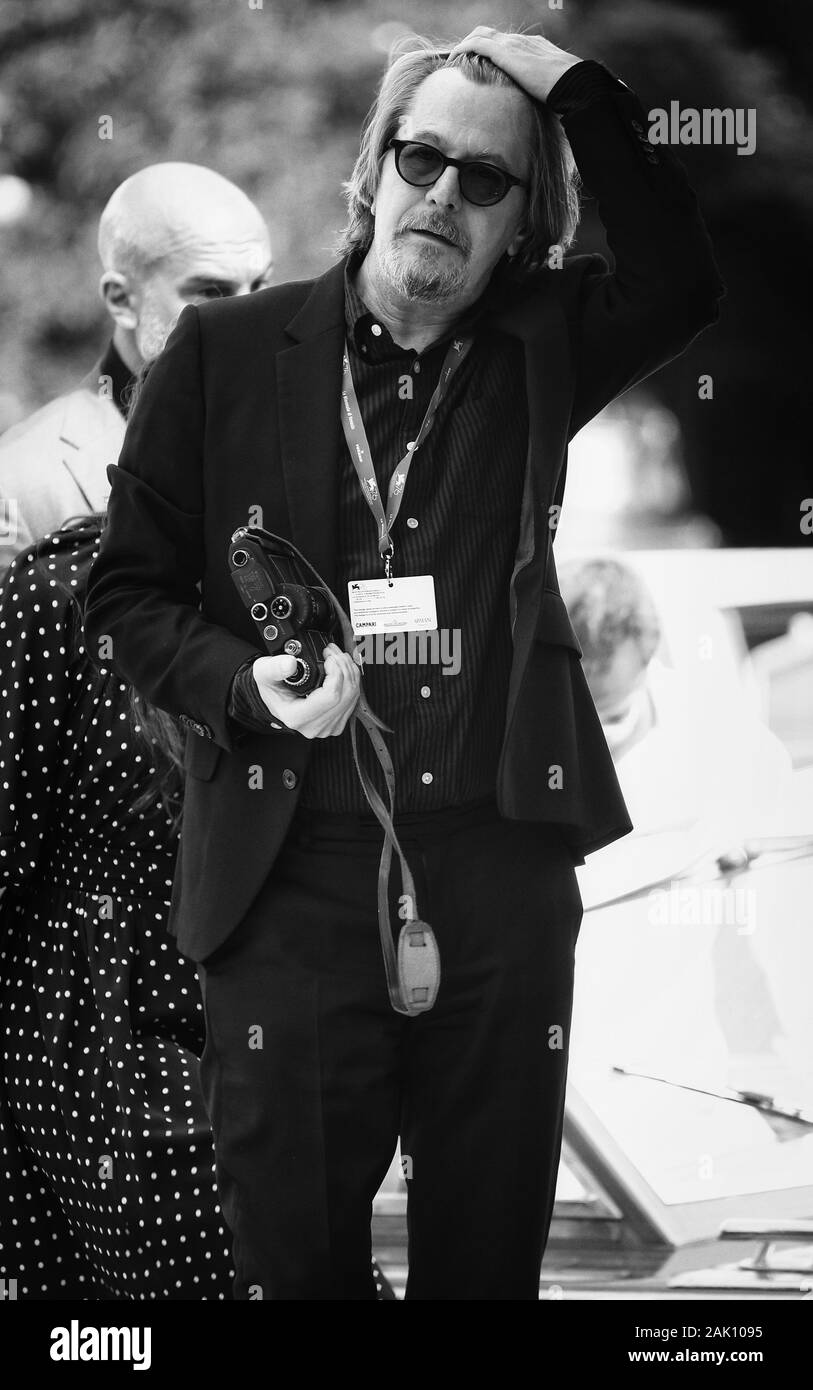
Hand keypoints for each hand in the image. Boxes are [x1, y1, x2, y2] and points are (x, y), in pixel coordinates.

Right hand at [252, 642, 360, 738]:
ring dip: (349, 671)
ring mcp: (328, 726)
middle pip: (346, 695)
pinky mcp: (338, 722)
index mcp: (298, 717)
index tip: (328, 658)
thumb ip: (275, 667)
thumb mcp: (264, 673)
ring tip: (337, 657)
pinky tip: (342, 668)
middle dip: (344, 667)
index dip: (336, 672)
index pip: (331, 696)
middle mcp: (315, 726)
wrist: (275, 697)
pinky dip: (352, 680)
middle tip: (333, 652)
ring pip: (353, 696)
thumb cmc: (271, 686)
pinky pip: (354, 699)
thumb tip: (290, 664)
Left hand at [448, 27, 581, 103]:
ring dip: (465, 46)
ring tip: (453, 61)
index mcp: (533, 47)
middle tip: (461, 61)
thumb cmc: (568, 92)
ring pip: (480, 35)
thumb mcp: (550, 89)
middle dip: (473, 44)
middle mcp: (521, 41)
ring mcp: (513, 44)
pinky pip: (476, 44)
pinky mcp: (505, 52)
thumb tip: (538, 112)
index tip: (480, 65)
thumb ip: (539, 93)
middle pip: (490, 34)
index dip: (490, 51)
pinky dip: (463, 49)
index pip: (505, 43)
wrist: (575, 83)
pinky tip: (453, 61)